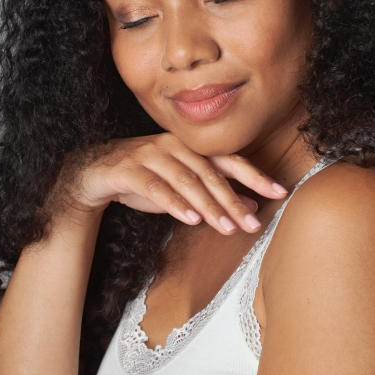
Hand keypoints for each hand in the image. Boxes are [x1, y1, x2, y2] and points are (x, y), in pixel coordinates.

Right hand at [53, 133, 288, 233]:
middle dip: (234, 200)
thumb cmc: (144, 178)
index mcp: (191, 148)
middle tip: (253, 224)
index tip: (280, 192)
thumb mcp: (182, 189)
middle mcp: (174, 146)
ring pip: (186, 180)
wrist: (95, 172)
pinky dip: (174, 203)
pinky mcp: (130, 168)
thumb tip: (251, 207)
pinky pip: (156, 186)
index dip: (255, 176)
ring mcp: (151, 154)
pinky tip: (189, 219)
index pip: (229, 161)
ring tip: (226, 227)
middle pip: (211, 173)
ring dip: (208, 205)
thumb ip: (214, 194)